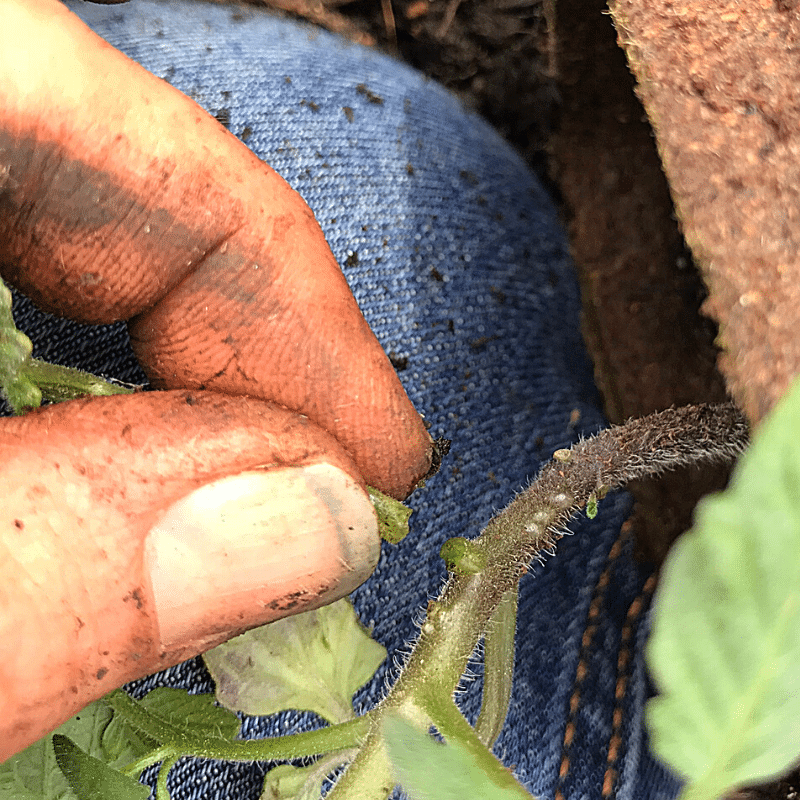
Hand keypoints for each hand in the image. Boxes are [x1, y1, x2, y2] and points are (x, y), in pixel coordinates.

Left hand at [0, 0, 431, 759]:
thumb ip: (56, 559)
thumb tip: (304, 522)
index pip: (156, 168)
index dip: (300, 312)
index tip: (388, 453)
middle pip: (114, 191)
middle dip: (249, 356)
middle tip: (337, 489)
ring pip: (62, 249)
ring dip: (169, 390)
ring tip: (252, 497)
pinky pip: (7, 315)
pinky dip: (78, 405)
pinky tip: (122, 475)